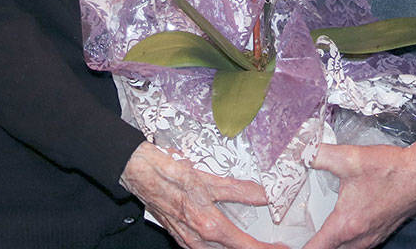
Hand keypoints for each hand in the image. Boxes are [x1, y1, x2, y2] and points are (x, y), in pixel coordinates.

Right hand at [120, 142, 283, 248]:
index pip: (246, 247)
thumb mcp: (209, 180)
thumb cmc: (170, 174)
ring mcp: (189, 242)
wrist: (141, 174)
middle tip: (274, 247)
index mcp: (209, 227)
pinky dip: (222, 248)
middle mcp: (199, 240)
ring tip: (254, 244)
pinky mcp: (182, 238)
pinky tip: (228, 242)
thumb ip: (239, 190)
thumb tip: (263, 195)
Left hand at [301, 143, 415, 248]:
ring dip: (331, 245)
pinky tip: (342, 227)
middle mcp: (359, 238)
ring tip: (317, 234)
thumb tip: (299, 151)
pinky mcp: (381, 233)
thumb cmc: (390, 170)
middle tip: (296, 238)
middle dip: (314, 246)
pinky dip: (345, 242)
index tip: (284, 243)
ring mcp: (372, 238)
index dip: (297, 248)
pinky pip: (358, 246)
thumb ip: (319, 154)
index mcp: (346, 225)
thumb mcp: (349, 157)